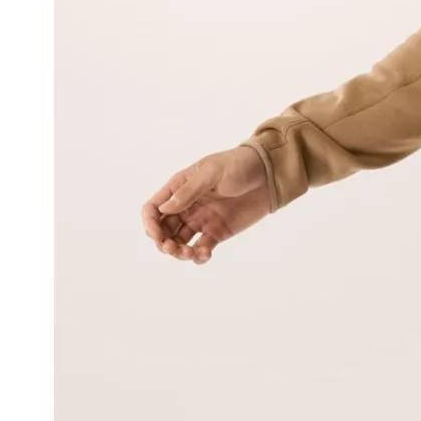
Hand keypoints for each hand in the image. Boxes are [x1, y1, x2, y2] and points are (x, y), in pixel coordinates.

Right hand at [141, 144, 271, 263]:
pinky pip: (201, 248)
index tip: (157, 235)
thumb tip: (163, 209)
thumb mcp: (213, 172)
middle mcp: (187, 206)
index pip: (154, 208)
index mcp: (180, 188)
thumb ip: (189, 191)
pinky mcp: (218, 232)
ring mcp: (201, 220)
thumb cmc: (240, 164)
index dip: (150, 223)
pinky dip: (199, 255)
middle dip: (162, 242)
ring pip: (179, 242)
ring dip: (178, 252)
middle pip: (163, 229)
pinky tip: (205, 254)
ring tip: (188, 254)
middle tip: (172, 248)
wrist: (270, 173)